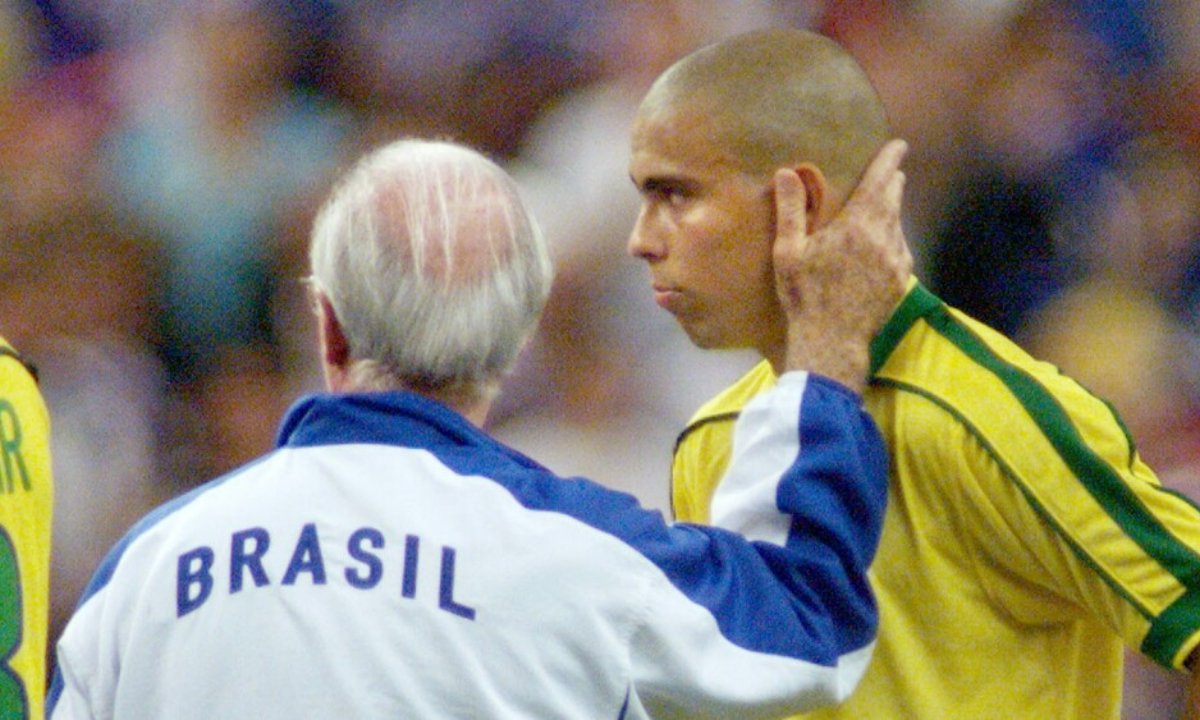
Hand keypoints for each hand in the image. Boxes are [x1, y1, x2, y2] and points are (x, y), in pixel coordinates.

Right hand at [774, 139, 912, 392]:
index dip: (891, 159)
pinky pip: (900, 249)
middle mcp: (884, 237)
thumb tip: (787, 172)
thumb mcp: (789, 251)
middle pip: (894, 199)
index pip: (881, 180)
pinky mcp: (900, 281)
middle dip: (892, 182)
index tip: (900, 145)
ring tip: (882, 207)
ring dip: (891, 211)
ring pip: (898, 224)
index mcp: (857, 224)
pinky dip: (893, 238)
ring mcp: (896, 260)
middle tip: (891, 172)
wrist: (832, 342)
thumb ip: (791, 210)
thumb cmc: (805, 295)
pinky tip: (882, 245)